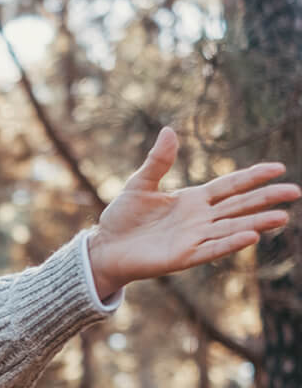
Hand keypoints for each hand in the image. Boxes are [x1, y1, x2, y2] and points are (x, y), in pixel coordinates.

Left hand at [87, 128, 298, 298]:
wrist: (105, 247)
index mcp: (193, 199)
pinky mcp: (184, 257)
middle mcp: (200, 219)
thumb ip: (158, 161)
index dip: (252, 177)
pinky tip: (250, 237)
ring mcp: (194, 238)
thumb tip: (168, 130)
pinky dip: (230, 243)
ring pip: (232, 228)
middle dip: (266, 199)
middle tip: (295, 191)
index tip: (278, 168)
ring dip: (256, 223)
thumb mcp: (139, 184)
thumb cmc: (122, 217)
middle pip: (239, 206)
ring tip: (282, 217)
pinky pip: (212, 249)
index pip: (230, 185)